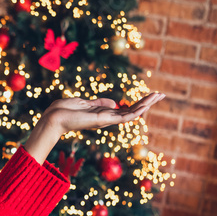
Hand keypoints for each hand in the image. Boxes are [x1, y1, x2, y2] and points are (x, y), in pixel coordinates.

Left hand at [22, 92, 164, 164]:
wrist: (54, 117)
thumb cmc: (65, 110)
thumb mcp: (86, 103)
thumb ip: (100, 103)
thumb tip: (114, 103)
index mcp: (103, 114)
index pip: (125, 109)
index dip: (138, 103)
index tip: (150, 96)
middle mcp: (107, 118)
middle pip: (132, 111)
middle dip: (147, 102)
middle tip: (162, 94)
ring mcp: (107, 120)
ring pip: (132, 113)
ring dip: (146, 104)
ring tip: (159, 95)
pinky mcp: (104, 120)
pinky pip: (124, 116)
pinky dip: (136, 111)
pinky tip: (146, 105)